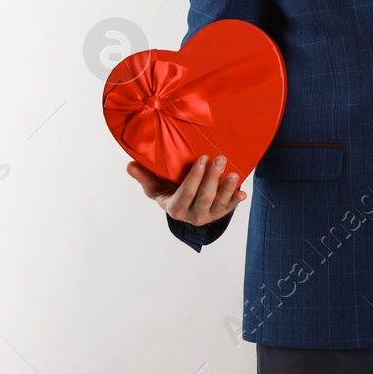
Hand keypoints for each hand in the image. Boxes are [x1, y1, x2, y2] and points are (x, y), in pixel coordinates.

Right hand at [127, 154, 245, 226]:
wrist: (183, 204)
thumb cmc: (167, 190)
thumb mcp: (154, 185)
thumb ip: (144, 176)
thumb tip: (130, 165)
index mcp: (175, 208)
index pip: (186, 192)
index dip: (195, 177)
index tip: (203, 158)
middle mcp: (192, 215)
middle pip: (204, 196)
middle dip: (213, 177)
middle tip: (220, 158)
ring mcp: (207, 215)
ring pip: (219, 202)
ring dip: (227, 188)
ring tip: (233, 172)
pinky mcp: (219, 213)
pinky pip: (229, 208)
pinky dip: (236, 201)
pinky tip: (242, 193)